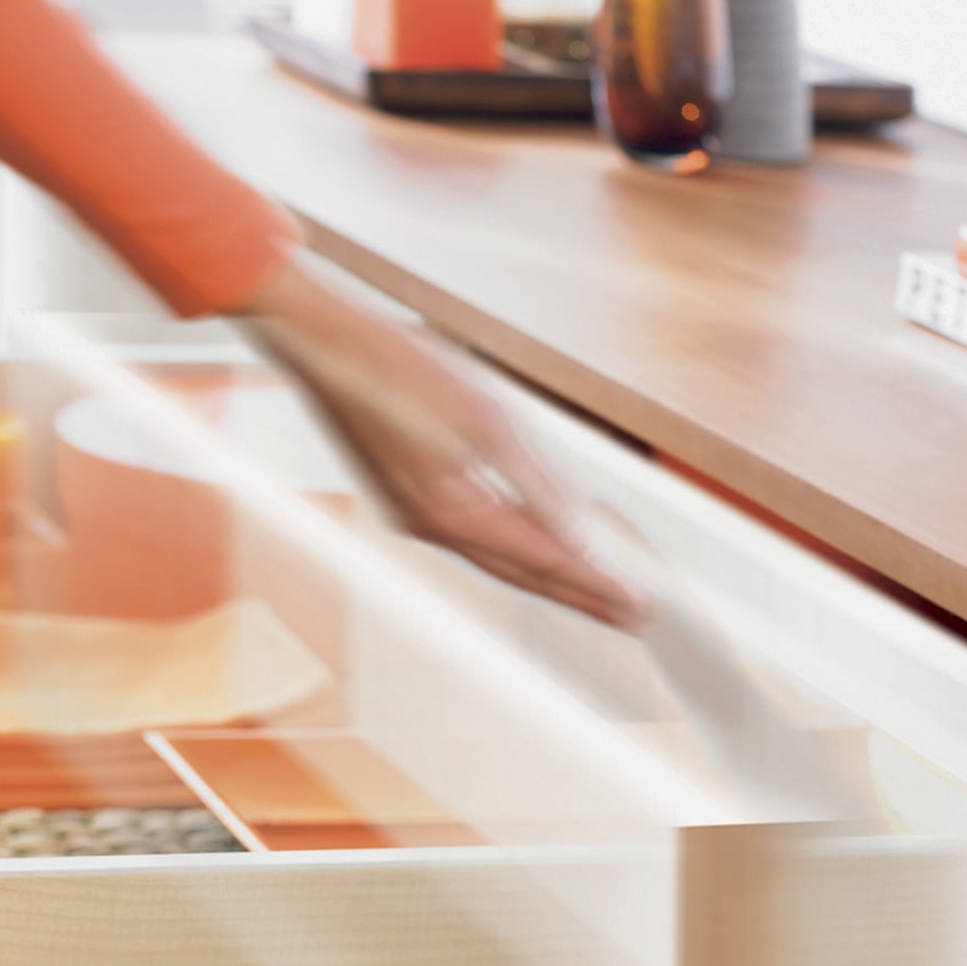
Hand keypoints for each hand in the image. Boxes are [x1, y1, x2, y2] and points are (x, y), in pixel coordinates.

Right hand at [242, 253, 647, 629]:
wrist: (327, 348)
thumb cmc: (403, 369)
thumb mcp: (485, 418)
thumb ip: (534, 482)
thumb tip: (577, 535)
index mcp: (453, 510)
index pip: (543, 559)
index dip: (595, 584)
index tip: (639, 606)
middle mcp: (433, 526)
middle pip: (523, 573)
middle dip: (581, 595)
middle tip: (633, 617)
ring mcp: (417, 516)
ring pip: (498, 560)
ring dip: (550, 578)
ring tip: (598, 595)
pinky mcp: (409, 499)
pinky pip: (475, 540)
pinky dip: (515, 551)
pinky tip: (536, 549)